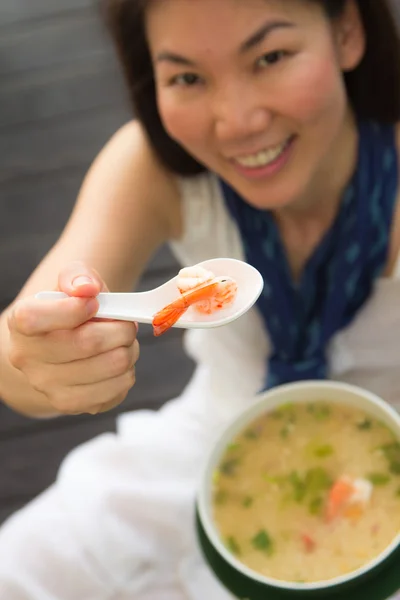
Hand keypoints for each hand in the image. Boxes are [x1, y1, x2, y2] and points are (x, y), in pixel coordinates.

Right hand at [7, 261, 138, 414]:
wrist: (60, 345)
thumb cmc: (68, 309)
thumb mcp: (69, 283)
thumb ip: (77, 276)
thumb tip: (87, 287)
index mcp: (20, 323)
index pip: (36, 318)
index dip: (73, 309)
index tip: (95, 303)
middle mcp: (28, 359)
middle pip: (87, 342)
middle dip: (120, 328)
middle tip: (126, 323)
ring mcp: (49, 387)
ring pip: (111, 366)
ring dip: (130, 350)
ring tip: (123, 342)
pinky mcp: (73, 405)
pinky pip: (118, 389)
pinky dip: (128, 373)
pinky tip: (116, 362)